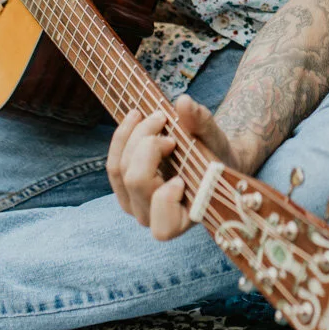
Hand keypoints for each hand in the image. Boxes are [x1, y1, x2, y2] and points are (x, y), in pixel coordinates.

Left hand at [107, 95, 235, 239]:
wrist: (209, 161)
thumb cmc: (216, 157)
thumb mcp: (216, 141)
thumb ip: (202, 124)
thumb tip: (184, 102)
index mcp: (183, 219)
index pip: (163, 227)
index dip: (165, 200)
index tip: (180, 175)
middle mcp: (153, 218)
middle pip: (137, 182)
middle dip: (148, 145)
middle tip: (166, 121)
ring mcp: (134, 204)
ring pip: (120, 171)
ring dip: (133, 136)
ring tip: (155, 115)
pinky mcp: (123, 189)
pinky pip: (112, 165)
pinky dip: (122, 137)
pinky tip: (136, 117)